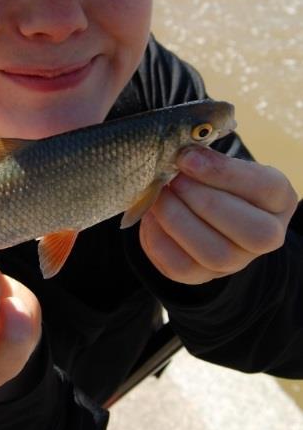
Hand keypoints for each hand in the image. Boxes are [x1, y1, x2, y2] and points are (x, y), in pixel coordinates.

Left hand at [139, 147, 297, 284]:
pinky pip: (181, 268)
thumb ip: (207, 158)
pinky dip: (159, 239)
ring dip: (179, 221)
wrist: (201, 209)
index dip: (224, 173)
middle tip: (173, 180)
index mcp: (277, 200)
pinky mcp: (202, 275)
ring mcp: (235, 261)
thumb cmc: (213, 178)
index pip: (266, 188)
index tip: (187, 158)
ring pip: (216, 255)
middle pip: (251, 232)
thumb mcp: (220, 162)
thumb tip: (183, 155)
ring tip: (159, 196)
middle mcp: (265, 237)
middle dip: (203, 202)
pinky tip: (152, 216)